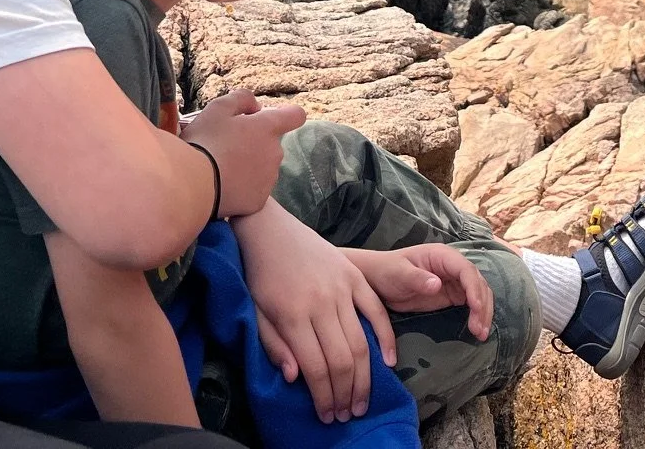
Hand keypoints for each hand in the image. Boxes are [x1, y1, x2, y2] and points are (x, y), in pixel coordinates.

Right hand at [186, 91, 304, 217]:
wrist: (193, 184)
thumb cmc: (205, 141)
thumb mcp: (218, 108)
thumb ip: (242, 99)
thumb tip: (256, 107)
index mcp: (268, 127)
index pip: (295, 115)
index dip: (286, 114)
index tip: (266, 118)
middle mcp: (275, 152)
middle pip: (272, 143)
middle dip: (255, 142)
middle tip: (228, 145)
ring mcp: (269, 178)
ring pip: (264, 167)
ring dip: (250, 165)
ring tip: (222, 168)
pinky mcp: (259, 200)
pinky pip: (254, 189)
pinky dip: (243, 187)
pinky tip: (223, 185)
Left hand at [233, 201, 391, 423]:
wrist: (270, 229)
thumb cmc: (259, 275)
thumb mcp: (255, 313)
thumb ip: (274, 346)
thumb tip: (296, 378)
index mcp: (293, 315)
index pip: (316, 368)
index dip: (324, 397)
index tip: (328, 416)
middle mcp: (321, 303)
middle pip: (343, 359)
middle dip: (347, 394)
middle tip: (349, 414)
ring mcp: (342, 288)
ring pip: (361, 341)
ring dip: (365, 377)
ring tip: (363, 400)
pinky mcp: (355, 276)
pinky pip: (377, 311)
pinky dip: (386, 338)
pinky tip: (388, 362)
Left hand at [348, 245, 492, 340]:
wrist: (377, 279)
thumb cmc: (386, 271)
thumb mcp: (398, 274)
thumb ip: (417, 278)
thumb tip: (437, 284)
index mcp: (441, 256)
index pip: (466, 269)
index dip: (474, 287)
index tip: (475, 307)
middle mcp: (452, 266)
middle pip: (477, 282)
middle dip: (482, 305)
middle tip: (480, 330)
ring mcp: (453, 280)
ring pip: (478, 293)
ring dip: (483, 312)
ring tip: (480, 334)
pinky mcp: (451, 294)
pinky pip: (470, 303)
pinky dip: (476, 315)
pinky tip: (476, 330)